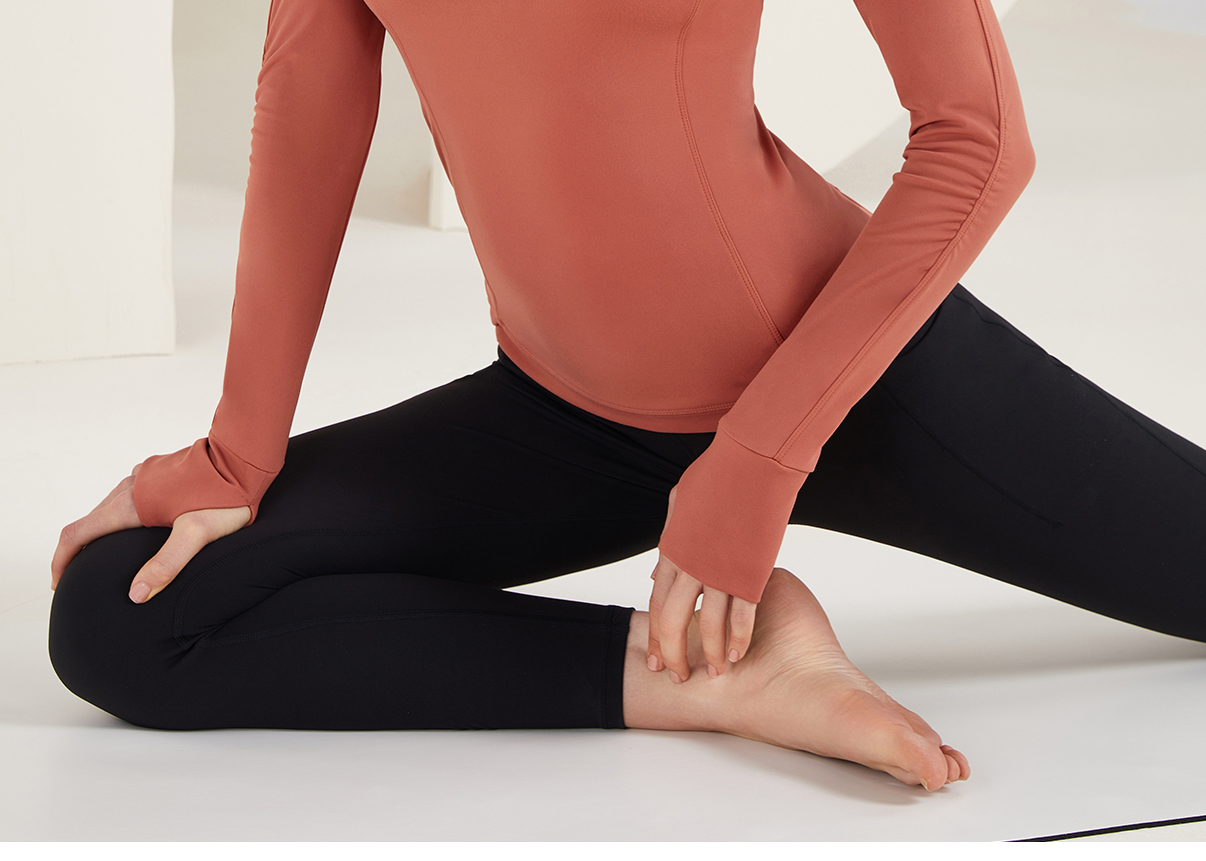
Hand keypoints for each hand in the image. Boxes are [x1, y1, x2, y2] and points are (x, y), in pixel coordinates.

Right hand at [51, 465, 250, 602]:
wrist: (244, 456)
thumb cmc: (225, 496)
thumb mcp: (198, 534)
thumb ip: (167, 564)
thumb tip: (135, 595)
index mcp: (130, 503)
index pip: (78, 533)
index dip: (62, 561)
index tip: (59, 584)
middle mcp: (130, 486)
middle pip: (91, 520)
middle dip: (80, 549)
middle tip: (82, 577)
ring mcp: (144, 475)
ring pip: (111, 506)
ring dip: (102, 532)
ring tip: (108, 557)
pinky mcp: (159, 471)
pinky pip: (130, 496)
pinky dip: (121, 516)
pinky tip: (139, 529)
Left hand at [647, 487, 756, 682]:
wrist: (753, 459)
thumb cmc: (718, 474)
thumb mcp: (681, 505)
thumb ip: (671, 544)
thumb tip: (658, 576)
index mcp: (674, 549)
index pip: (658, 604)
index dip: (656, 635)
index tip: (656, 659)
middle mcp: (693, 564)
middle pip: (675, 621)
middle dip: (675, 654)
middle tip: (678, 676)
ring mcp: (721, 568)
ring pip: (710, 624)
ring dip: (710, 653)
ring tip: (713, 672)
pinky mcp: (751, 569)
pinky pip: (743, 613)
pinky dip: (739, 638)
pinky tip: (737, 654)